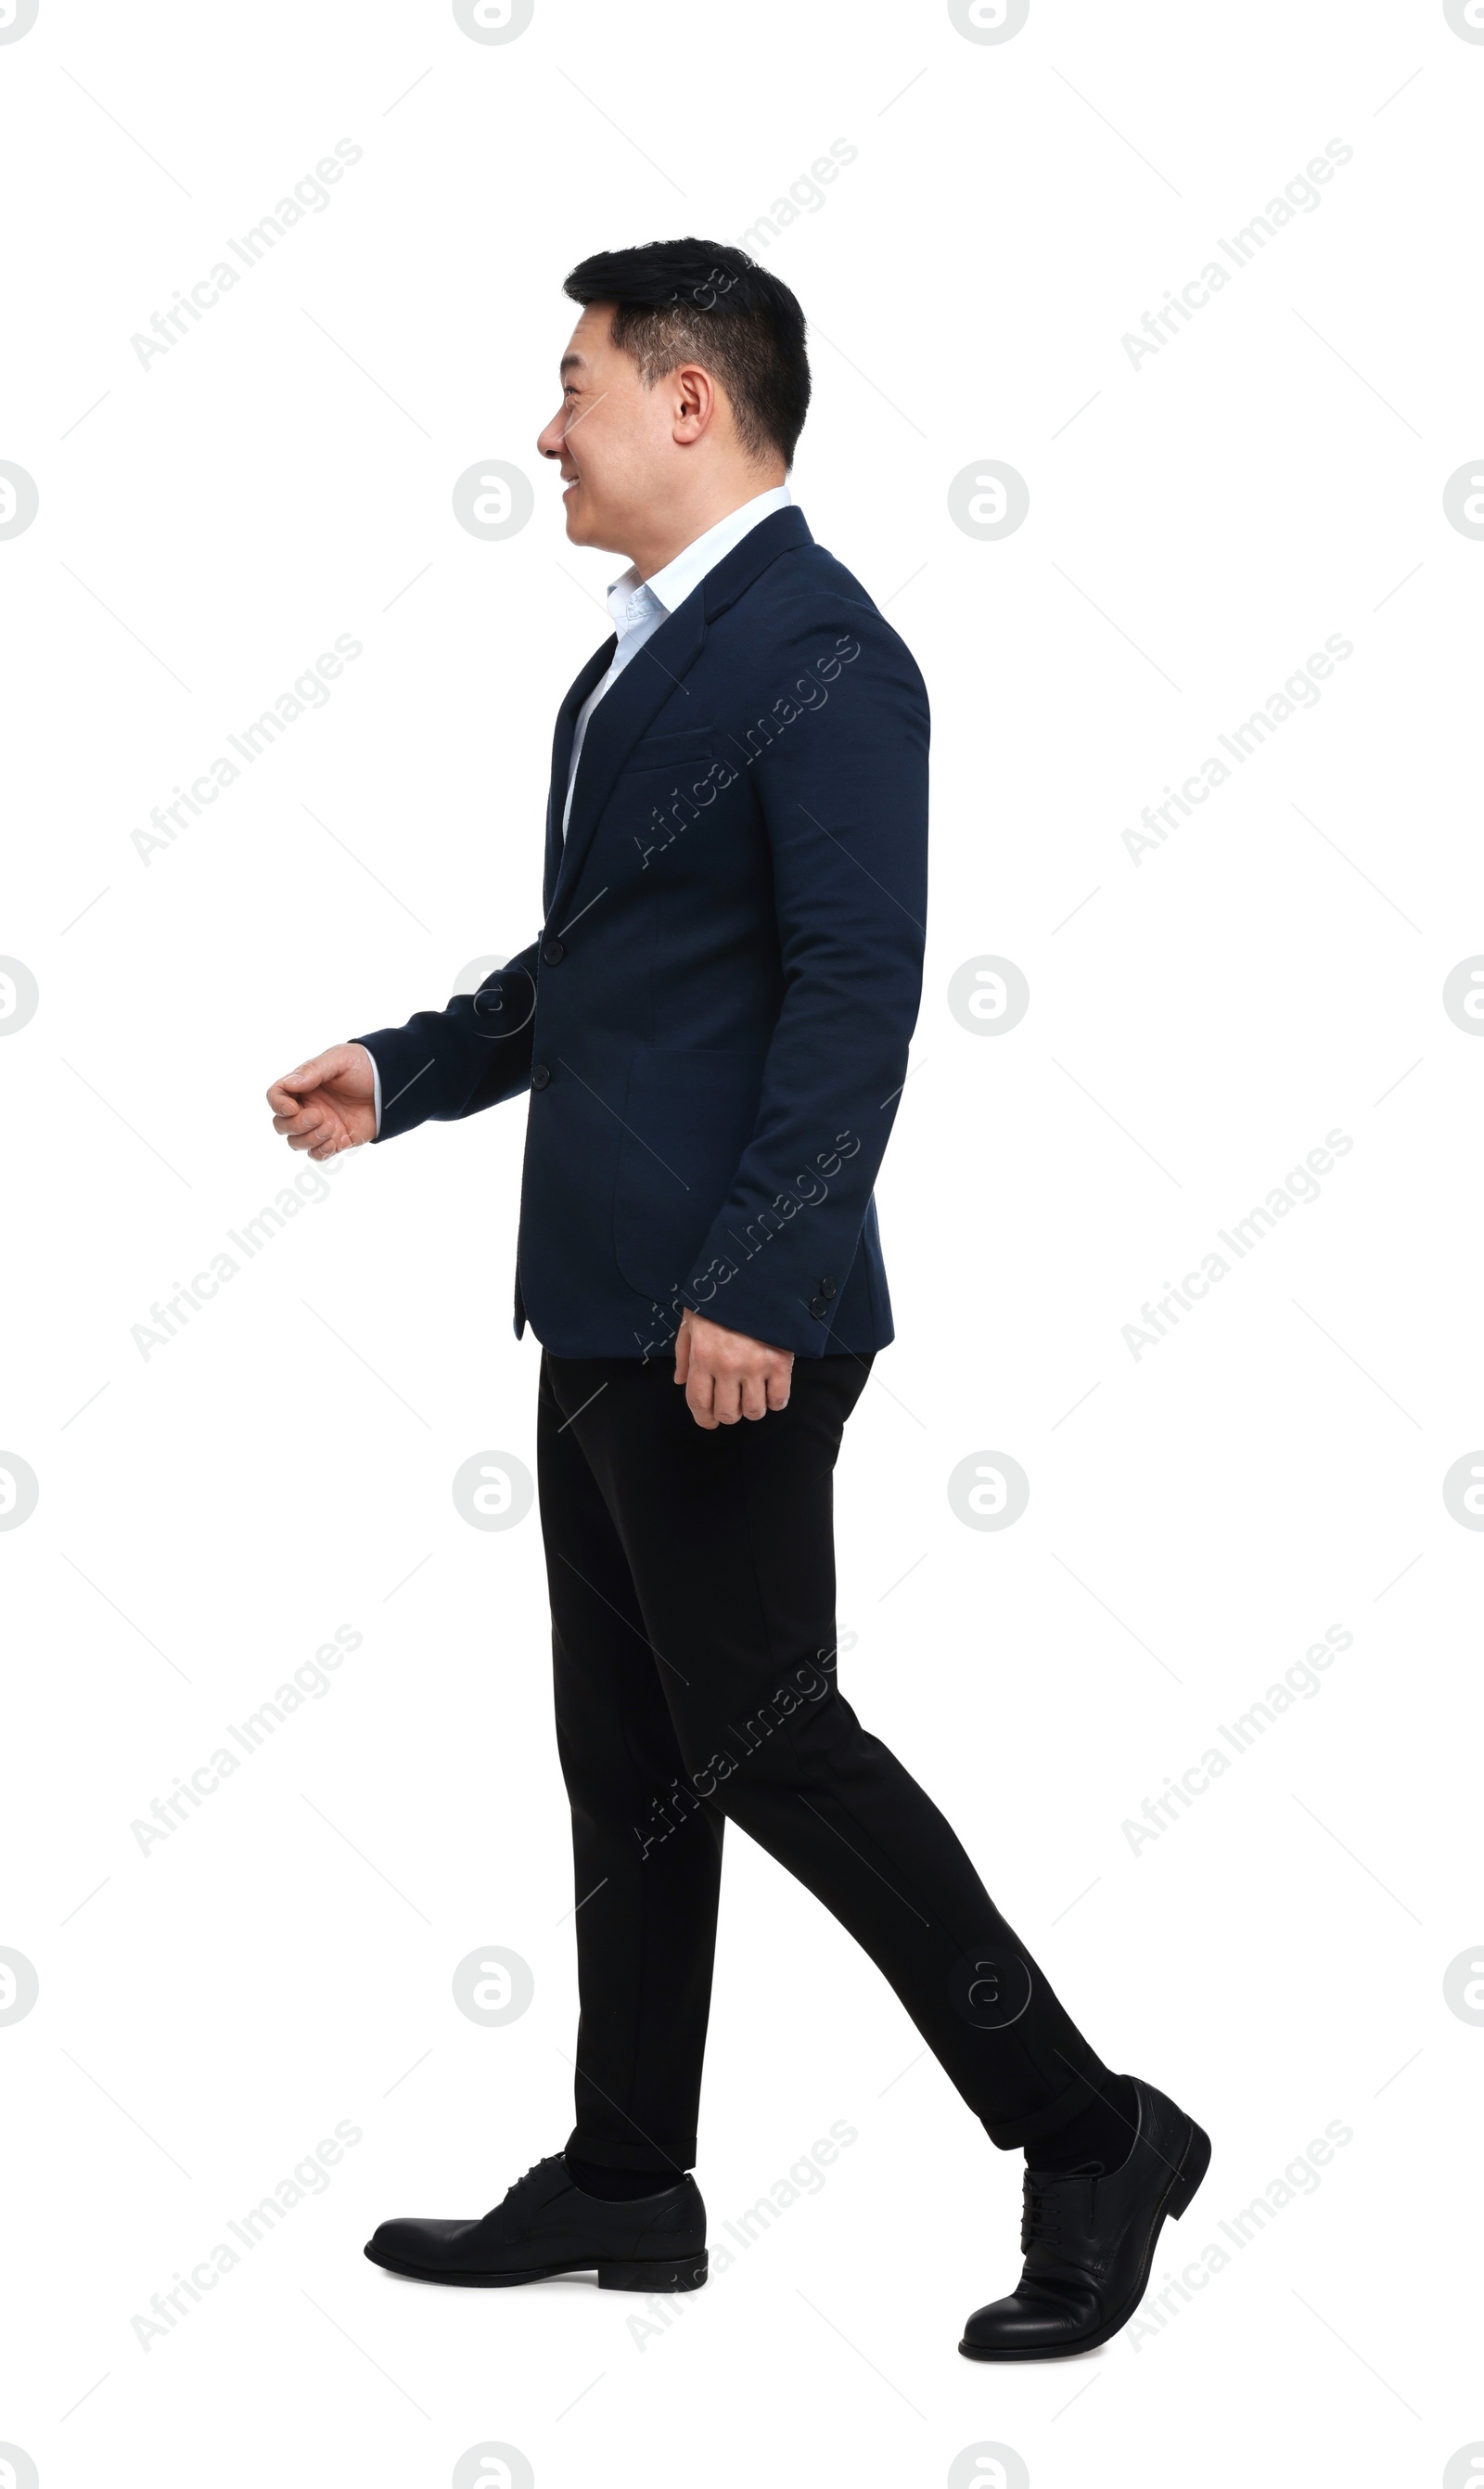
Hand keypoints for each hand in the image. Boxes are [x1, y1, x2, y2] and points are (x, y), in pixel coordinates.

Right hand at [266, 1044, 375, 1159]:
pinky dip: (320, 1151)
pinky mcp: (337, 1140)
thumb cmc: (365, 1066)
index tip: (291, 1108)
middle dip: (295, 1125)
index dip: (277, 1104)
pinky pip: (317, 1154)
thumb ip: (313, 1071)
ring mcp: (321, 1125)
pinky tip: (335, 1140)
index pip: (276, 1097)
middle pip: (281, 1125)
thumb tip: (290, 1084)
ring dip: (309, 1139)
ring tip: (332, 1127)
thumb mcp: (339, 1060)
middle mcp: (308, 1106)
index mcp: (304, 1085)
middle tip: (319, 1116)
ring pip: (296, 1142)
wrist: (394, 1084)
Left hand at [674, 1308, 792, 1428]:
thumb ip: (684, 1354)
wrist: (755, 1276)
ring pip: (753, 1411)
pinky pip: (779, 1399)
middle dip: (727, 1414)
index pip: (698, 1403)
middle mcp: (726, 1366)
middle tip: (731, 1403)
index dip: (703, 1419)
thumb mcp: (691, 1321)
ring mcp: (755, 1366)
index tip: (709, 1421)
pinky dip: (776, 1401)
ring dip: (751, 1409)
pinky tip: (771, 1391)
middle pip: (726, 1413)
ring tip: (752, 1396)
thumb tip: (680, 1382)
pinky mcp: (780, 1362)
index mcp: (702, 1357)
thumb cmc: (718, 1298)